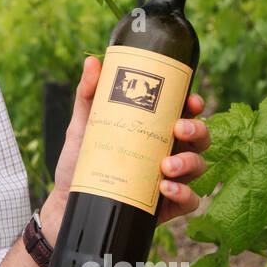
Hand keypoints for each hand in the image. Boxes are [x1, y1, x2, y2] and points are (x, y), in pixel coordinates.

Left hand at [39, 56, 210, 232]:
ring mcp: (171, 178)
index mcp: (155, 129)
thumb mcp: (83, 125)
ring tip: (166, 166)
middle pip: (200, 136)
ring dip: (189, 162)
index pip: (184, 112)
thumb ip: (88, 94)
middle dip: (197, 130)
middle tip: (178, 129)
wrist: (67, 202)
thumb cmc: (80, 161)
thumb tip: (92, 61)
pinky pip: (190, 200)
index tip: (190, 101)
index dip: (194, 104)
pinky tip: (166, 189)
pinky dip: (184, 193)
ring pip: (199, 166)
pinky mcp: (167, 206)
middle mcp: (168, 151)